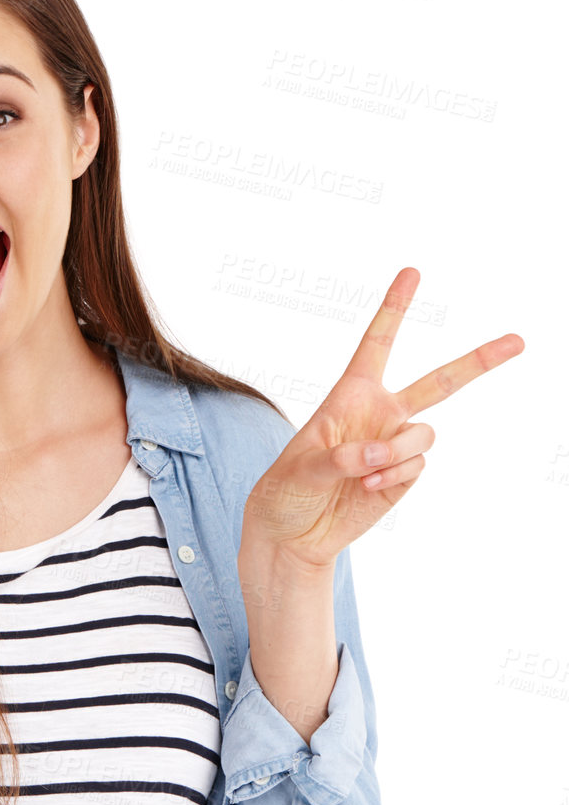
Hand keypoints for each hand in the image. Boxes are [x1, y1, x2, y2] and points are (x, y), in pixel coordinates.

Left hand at [241, 266, 523, 570]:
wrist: (294, 532)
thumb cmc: (286, 491)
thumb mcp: (299, 468)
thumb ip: (337, 456)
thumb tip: (376, 453)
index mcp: (351, 395)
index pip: (378, 343)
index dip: (394, 308)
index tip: (412, 272)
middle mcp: (381, 414)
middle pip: (439, 382)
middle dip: (479, 361)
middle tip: (518, 341)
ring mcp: (396, 445)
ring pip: (423, 434)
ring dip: (396, 452)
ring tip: (364, 472)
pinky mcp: (403, 476)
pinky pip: (416, 465)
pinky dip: (394, 475)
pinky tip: (368, 487)